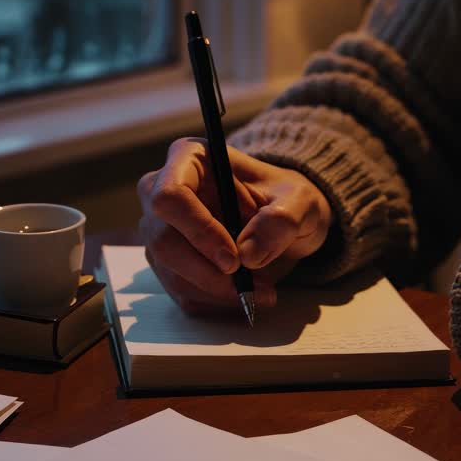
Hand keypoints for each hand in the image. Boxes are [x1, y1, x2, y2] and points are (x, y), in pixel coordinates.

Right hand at [137, 137, 332, 315]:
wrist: (284, 217)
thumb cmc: (285, 198)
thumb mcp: (299, 201)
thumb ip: (282, 219)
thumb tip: (248, 254)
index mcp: (190, 159)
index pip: (170, 195)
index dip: (197, 230)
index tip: (233, 258)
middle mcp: (163, 190)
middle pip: (164, 240)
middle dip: (208, 272)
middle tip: (249, 286)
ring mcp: (160, 228)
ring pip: (170, 271)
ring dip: (215, 291)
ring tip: (259, 291)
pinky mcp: (168, 260)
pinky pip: (180, 290)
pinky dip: (214, 301)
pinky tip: (244, 295)